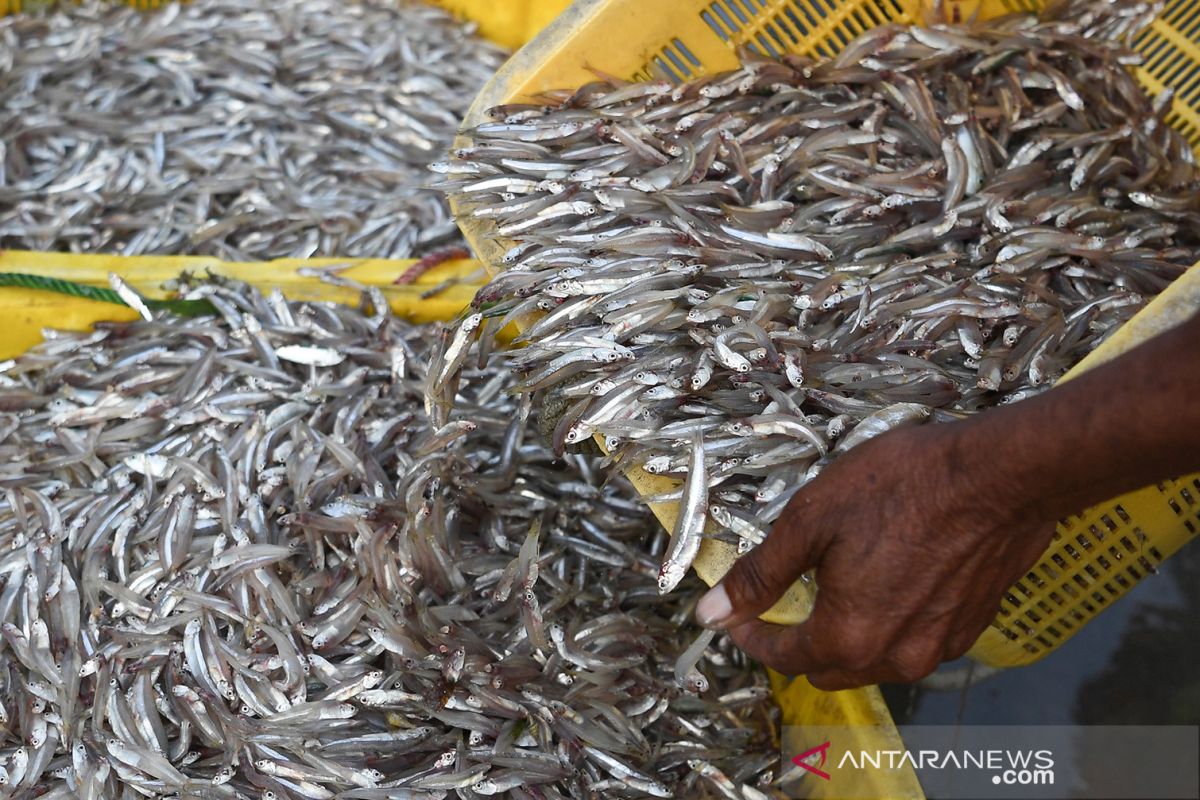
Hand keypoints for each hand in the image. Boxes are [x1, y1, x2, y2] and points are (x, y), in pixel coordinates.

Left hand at [694, 420, 1055, 689]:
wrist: (1000, 475)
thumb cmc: (905, 486)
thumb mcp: (811, 518)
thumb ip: (760, 574)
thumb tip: (711, 610)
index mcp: (848, 635)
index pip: (782, 657)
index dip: (751, 635)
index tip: (736, 615)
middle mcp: (895, 656)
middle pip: (826, 670)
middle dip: (796, 643)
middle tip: (782, 601)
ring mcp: (938, 647)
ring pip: (872, 661)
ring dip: (844, 638)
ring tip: (836, 589)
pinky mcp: (969, 628)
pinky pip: (913, 643)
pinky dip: (888, 626)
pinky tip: (887, 583)